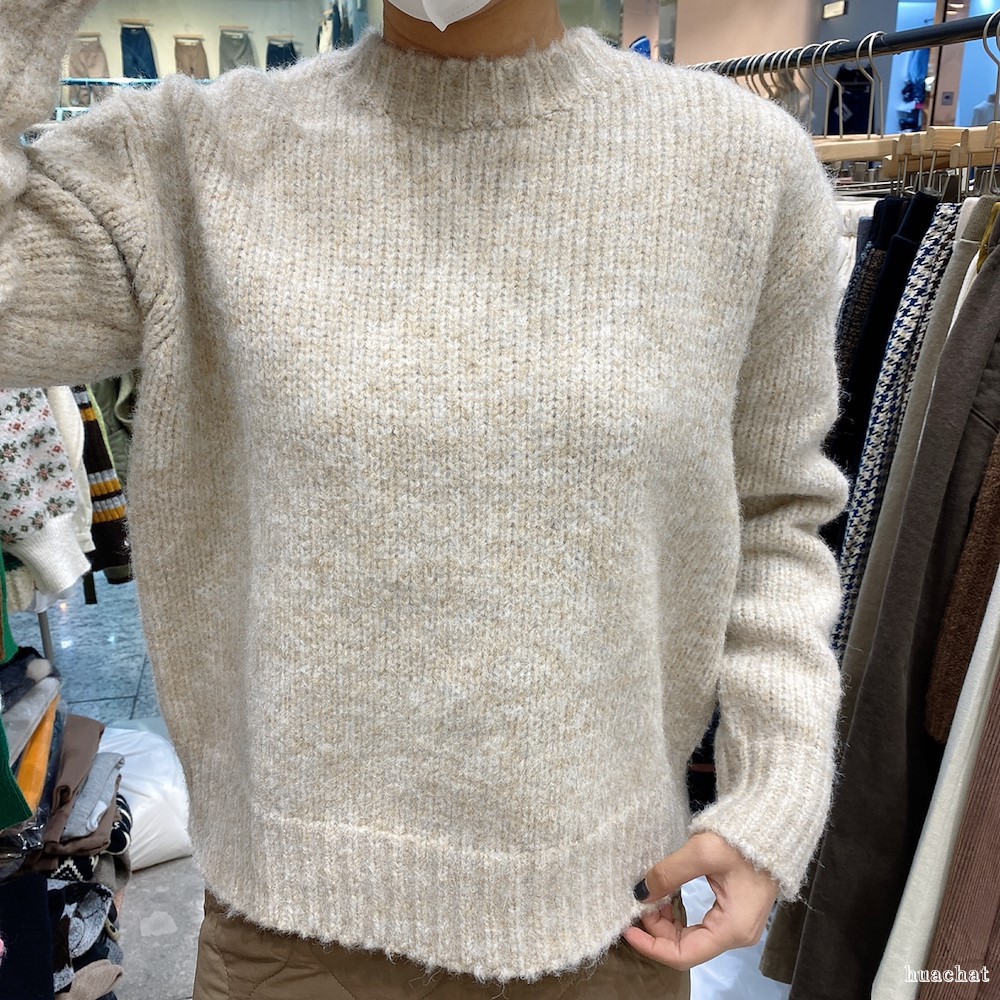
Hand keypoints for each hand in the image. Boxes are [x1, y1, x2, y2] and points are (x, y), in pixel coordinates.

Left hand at [621, 831, 778, 970]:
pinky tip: (668, 898)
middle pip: (687, 947)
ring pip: (692, 937)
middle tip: (638, 904)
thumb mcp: (701, 853)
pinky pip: (701, 925)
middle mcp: (737, 935)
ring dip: (667, 922)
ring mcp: (737, 925)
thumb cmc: (740, 840)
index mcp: (732, 929)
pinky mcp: (734, 913)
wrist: (771, 826)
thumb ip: (668, 874)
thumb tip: (640, 894)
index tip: (627, 929)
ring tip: (651, 898)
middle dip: (657, 930)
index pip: (684, 955)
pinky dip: (680, 916)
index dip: (652, 945)